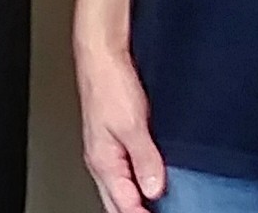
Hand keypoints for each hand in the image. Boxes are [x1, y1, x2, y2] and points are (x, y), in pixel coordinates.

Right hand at [75, 43, 165, 212]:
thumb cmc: (110, 86)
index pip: (124, 204)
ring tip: (156, 208)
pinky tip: (148, 185)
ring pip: (119, 190)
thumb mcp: (133, 126)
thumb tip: (154, 189)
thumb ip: (145, 160)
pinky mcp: (112, 141)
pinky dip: (135, 185)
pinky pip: (123, 174)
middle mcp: (102, 160)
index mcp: (104, 161)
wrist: (101, 59)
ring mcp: (106, 151)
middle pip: (117, 202)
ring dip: (135, 202)